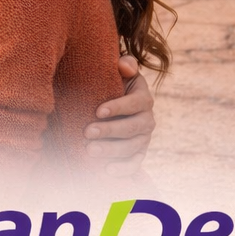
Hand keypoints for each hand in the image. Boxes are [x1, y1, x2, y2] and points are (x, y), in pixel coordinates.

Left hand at [84, 56, 154, 176]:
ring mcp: (144, 139)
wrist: (114, 104)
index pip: (135, 103)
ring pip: (131, 147)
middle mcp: (147, 119)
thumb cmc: (113, 84)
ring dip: (111, 150)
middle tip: (87, 132)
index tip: (97, 111)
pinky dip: (122, 169)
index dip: (118, 107)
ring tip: (89, 151)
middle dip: (109, 131)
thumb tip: (125, 66)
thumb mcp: (119, 72)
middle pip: (132, 128)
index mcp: (144, 98)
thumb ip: (124, 65)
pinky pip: (134, 164)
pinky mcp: (138, 154)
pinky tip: (106, 170)